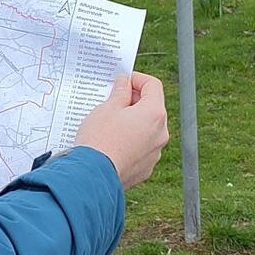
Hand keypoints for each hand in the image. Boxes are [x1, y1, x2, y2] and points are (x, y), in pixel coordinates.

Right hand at [73, 72, 168, 189]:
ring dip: (132, 122)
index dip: (137, 78)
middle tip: (112, 101)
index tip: (122, 81)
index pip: (153, 85)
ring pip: (146, 129)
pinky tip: (112, 142)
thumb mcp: (107, 108)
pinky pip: (140, 147)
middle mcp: (161, 133)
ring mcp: (155, 152)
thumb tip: (125, 83)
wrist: (93, 176)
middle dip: (133, 101)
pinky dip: (130, 141)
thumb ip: (120, 92)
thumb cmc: (99, 140)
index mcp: (154, 114)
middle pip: (151, 108)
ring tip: (109, 123)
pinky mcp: (145, 168)